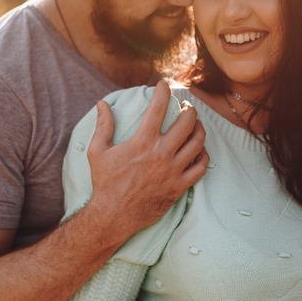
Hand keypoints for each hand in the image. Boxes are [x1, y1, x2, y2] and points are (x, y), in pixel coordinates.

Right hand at [87, 81, 208, 238]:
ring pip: (198, 142)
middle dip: (189, 108)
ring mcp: (173, 171)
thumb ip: (103, 126)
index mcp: (142, 142)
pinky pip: (201, 167)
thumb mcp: (97, 152)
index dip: (164, 91)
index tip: (164, 84)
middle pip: (187, 122)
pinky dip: (203, 156)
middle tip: (186, 106)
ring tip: (195, 125)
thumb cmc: (104, 183)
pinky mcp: (179, 187)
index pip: (159, 107)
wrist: (113, 216)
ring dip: (200, 129)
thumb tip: (102, 104)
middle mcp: (161, 154)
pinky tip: (199, 151)